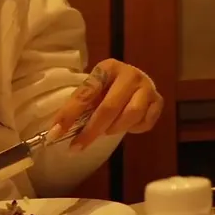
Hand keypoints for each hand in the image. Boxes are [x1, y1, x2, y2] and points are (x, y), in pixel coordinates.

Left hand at [48, 60, 163, 151]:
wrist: (136, 84)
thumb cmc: (109, 89)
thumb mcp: (93, 91)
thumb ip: (80, 106)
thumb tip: (56, 131)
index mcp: (107, 67)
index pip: (86, 93)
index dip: (69, 114)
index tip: (55, 133)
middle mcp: (130, 74)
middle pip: (110, 107)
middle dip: (91, 130)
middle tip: (77, 146)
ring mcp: (147, 87)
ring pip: (131, 115)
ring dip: (115, 128)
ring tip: (107, 131)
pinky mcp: (159, 101)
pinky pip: (146, 122)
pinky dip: (134, 129)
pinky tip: (128, 125)